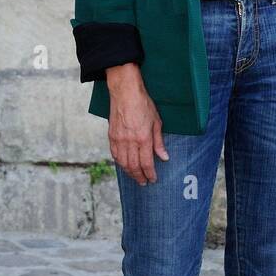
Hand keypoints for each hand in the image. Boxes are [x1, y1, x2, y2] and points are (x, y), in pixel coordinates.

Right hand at [106, 63, 168, 184]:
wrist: (125, 92)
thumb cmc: (143, 104)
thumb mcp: (156, 122)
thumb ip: (159, 142)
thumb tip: (164, 157)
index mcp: (143, 138)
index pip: (147, 163)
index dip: (150, 174)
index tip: (153, 179)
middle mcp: (130, 141)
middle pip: (134, 166)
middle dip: (139, 176)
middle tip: (144, 182)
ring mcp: (119, 139)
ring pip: (123, 163)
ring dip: (129, 172)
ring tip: (135, 177)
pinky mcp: (111, 136)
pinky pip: (115, 154)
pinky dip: (120, 163)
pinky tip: (124, 166)